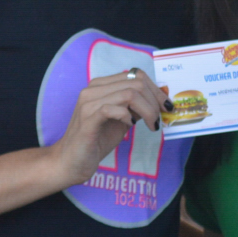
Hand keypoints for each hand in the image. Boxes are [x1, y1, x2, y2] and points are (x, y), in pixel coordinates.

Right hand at [48, 71, 168, 187]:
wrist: (71, 161)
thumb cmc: (97, 140)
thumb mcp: (122, 119)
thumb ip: (136, 107)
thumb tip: (159, 100)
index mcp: (102, 85)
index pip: (135, 75)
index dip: (155, 89)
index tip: (166, 106)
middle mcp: (93, 89)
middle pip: (135, 83)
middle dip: (154, 101)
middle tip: (159, 119)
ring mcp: (88, 102)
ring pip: (128, 94)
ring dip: (147, 110)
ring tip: (151, 125)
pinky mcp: (87, 119)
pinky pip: (113, 108)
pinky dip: (127, 116)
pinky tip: (130, 125)